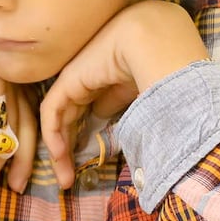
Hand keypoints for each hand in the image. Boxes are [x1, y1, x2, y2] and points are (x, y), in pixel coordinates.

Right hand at [0, 6, 37, 196]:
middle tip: (18, 187)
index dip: (17, 143)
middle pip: (25, 120)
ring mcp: (3, 76)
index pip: (20, 110)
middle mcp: (6, 73)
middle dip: (24, 158)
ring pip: (17, 128)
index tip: (10, 173)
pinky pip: (1, 127)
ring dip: (2, 164)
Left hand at [39, 0, 207, 188]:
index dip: (91, 132)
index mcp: (114, 68)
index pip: (95, 102)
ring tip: (66, 180)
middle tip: (71, 180)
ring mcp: (79, 73)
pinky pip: (52, 111)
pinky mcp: (68, 79)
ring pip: (61, 116)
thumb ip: (120, 99)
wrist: (158, 40)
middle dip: (71, 148)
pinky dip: (54, 136)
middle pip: (75, 113)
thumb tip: (103, 115)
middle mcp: (93, 69)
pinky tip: (60, 158)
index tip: (93, 163)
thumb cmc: (167, 63)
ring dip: (61, 150)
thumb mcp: (142, 87)